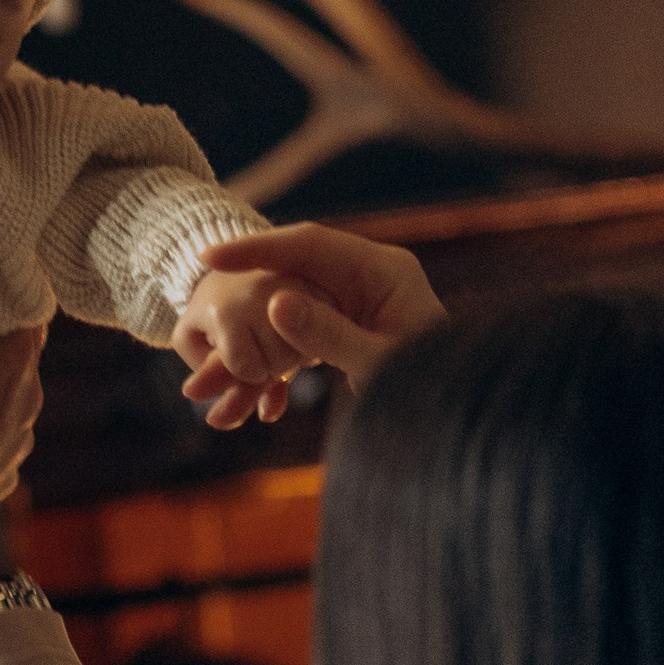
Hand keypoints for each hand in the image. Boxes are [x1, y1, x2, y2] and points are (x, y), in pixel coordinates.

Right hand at [178, 221, 441, 419]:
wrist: (459, 420)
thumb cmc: (434, 390)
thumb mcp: (379, 363)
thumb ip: (330, 333)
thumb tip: (275, 303)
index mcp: (385, 270)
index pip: (312, 245)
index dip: (259, 248)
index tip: (213, 256)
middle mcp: (370, 276)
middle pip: (298, 263)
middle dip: (250, 274)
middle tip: (204, 270)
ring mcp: (359, 300)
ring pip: (294, 294)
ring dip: (255, 316)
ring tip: (218, 323)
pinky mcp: (349, 326)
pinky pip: (301, 325)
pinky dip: (273, 343)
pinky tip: (244, 354)